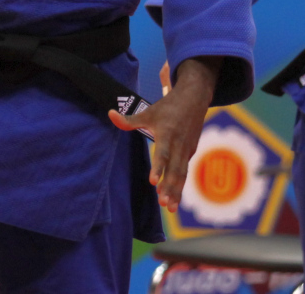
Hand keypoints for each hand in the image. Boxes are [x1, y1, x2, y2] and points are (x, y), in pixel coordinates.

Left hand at [109, 57, 221, 211]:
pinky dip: (180, 184)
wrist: (195, 98)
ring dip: (177, 191)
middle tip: (164, 204)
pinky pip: (185, 170)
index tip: (153, 183)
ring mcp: (187, 148)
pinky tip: (173, 197)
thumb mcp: (148, 112)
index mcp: (167, 133)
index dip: (158, 168)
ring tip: (171, 208)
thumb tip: (110, 114)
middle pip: (175, 169)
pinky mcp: (191, 151)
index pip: (163, 153)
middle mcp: (179, 143)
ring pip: (182, 173)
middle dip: (170, 188)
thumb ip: (130, 120)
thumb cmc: (168, 106)